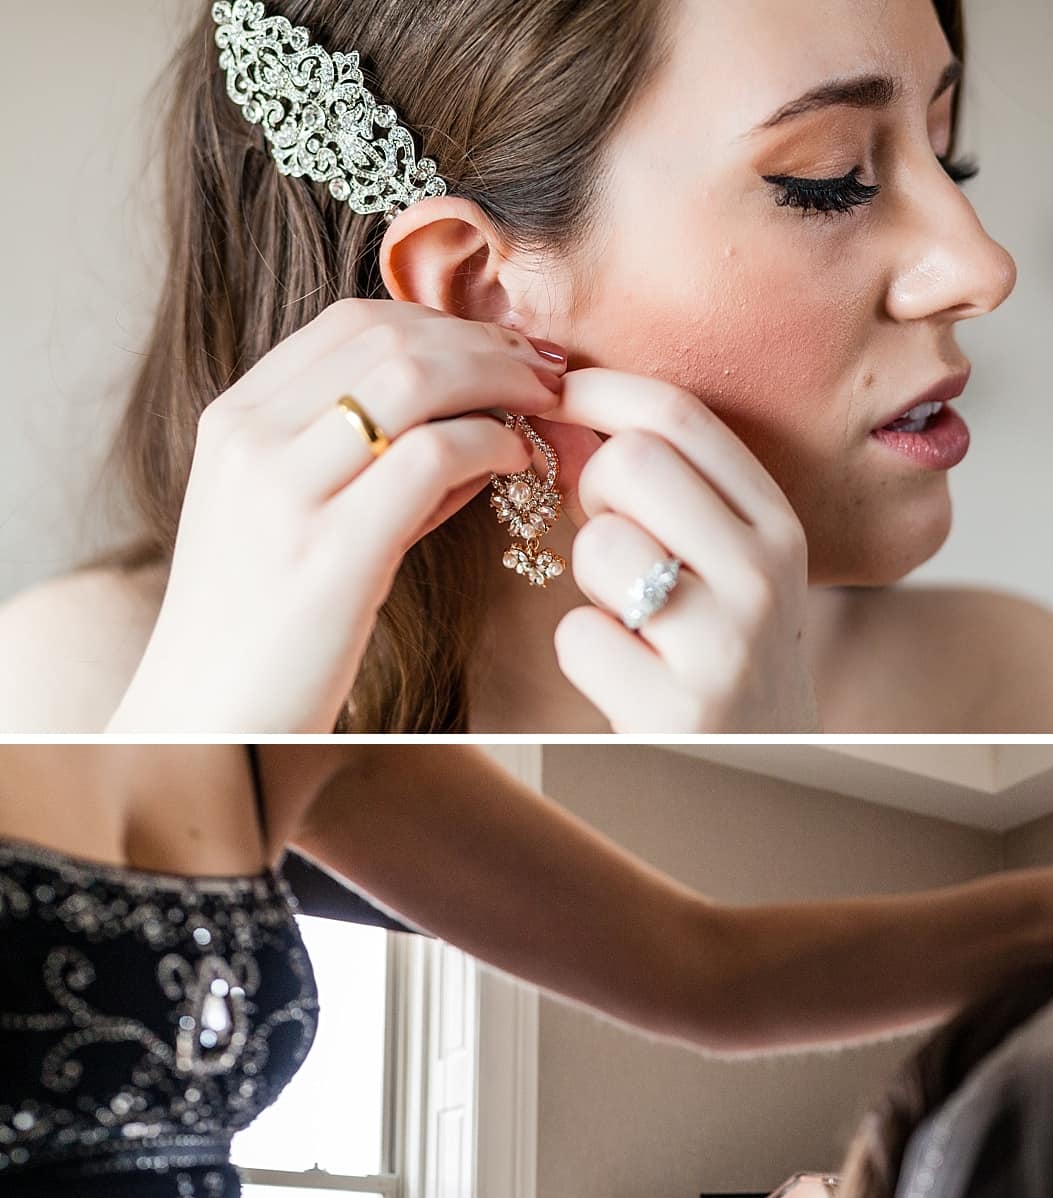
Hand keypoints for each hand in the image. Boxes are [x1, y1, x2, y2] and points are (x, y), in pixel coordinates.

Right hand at [111, 298, 562, 732]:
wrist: (208, 723)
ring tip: (546, 406)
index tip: (505, 347)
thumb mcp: (301, 525)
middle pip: (389, 337)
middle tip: (548, 372)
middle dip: (486, 343)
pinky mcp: (331, 552)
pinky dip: (491, 443)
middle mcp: (251, 439)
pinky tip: (517, 462)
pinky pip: (431, 456)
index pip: (350, 324)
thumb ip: (372, 469)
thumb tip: (474, 428)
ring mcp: (285, 491)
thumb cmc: (269, 635)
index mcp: (235, 420)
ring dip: (498, 380)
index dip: (443, 322)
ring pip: (413, 377)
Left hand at [542, 371, 820, 732]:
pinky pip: (576, 635)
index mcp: (778, 528)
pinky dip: (584, 650)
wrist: (767, 764)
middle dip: (593, 487)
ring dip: (589, 578)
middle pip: (633, 461)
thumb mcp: (728, 562)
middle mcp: (764, 577)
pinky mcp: (676, 709)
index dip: (597, 391)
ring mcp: (724, 645)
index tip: (554, 396)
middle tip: (608, 532)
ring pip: (600, 546)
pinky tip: (626, 671)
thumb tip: (560, 406)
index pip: (679, 416)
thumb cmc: (722, 649)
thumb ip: (667, 489)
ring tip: (629, 613)